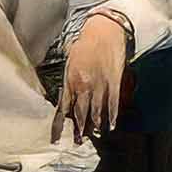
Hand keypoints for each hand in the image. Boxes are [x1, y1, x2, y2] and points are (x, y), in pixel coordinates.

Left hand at [54, 5, 132, 141]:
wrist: (105, 29)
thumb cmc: (85, 42)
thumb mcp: (70, 60)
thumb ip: (68, 79)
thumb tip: (66, 95)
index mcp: (70, 80)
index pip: (63, 108)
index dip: (59, 125)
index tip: (56, 139)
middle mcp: (84, 86)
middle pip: (80, 113)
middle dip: (79, 129)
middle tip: (78, 142)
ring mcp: (101, 84)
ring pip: (97, 110)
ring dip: (96, 125)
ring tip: (95, 135)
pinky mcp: (114, 81)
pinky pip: (113, 102)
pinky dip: (112, 115)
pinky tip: (111, 125)